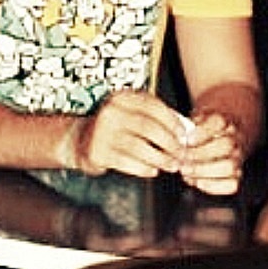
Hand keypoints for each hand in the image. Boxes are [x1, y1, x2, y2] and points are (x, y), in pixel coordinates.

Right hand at [73, 90, 187, 178]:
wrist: (80, 140)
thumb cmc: (116, 128)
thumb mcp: (134, 115)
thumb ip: (159, 119)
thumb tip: (187, 130)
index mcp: (122, 97)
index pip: (153, 107)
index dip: (173, 122)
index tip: (185, 136)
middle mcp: (110, 112)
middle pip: (148, 127)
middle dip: (169, 143)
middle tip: (182, 154)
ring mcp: (101, 132)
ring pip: (139, 147)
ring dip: (160, 158)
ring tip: (172, 165)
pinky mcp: (97, 152)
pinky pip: (127, 162)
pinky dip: (144, 168)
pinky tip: (153, 170)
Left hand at [179, 111, 243, 195]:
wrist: (220, 136)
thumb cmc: (202, 129)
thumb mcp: (193, 120)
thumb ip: (186, 127)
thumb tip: (176, 140)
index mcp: (224, 121)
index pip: (219, 122)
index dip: (202, 133)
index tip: (187, 140)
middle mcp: (234, 139)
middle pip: (225, 145)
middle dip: (200, 154)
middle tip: (182, 159)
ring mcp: (237, 158)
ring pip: (229, 166)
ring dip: (204, 171)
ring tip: (186, 170)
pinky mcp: (236, 174)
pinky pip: (231, 184)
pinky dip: (212, 186)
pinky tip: (197, 181)